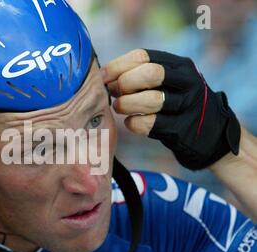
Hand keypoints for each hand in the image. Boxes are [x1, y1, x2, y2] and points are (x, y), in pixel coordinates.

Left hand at [102, 49, 240, 169]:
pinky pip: (150, 124)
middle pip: (150, 73)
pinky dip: (134, 123)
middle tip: (114, 93)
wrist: (209, 135)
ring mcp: (187, 107)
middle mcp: (187, 82)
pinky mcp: (182, 130)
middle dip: (125, 83)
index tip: (103, 78)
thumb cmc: (176, 105)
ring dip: (127, 104)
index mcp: (179, 65)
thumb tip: (104, 77)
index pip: (143, 56)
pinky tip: (131, 122)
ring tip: (120, 107)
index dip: (117, 66)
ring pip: (152, 100)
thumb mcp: (167, 83)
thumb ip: (141, 76)